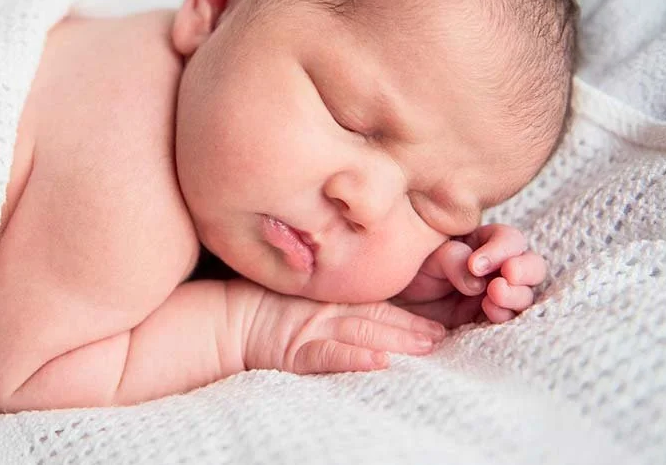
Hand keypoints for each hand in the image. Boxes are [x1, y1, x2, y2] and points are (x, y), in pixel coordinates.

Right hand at [245, 290, 445, 373]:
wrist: (224, 320)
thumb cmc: (261, 309)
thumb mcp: (302, 302)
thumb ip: (332, 305)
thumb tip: (372, 329)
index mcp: (330, 301)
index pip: (377, 307)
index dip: (408, 316)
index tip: (437, 327)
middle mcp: (326, 312)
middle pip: (376, 319)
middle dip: (411, 329)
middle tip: (441, 338)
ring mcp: (310, 330)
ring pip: (360, 333)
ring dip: (395, 340)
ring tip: (425, 346)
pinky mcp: (294, 352)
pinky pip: (326, 355)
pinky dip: (352, 358)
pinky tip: (377, 363)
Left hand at [393, 224, 546, 327]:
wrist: (396, 301)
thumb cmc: (412, 269)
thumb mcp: (429, 256)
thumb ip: (453, 260)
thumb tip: (478, 281)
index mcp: (485, 243)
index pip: (509, 240)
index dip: (502, 250)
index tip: (476, 265)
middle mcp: (498, 269)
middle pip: (531, 265)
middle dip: (524, 271)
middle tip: (506, 277)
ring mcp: (496, 296)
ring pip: (525, 294)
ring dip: (516, 296)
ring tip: (493, 298)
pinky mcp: (489, 319)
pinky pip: (510, 319)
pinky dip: (505, 316)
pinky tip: (490, 313)